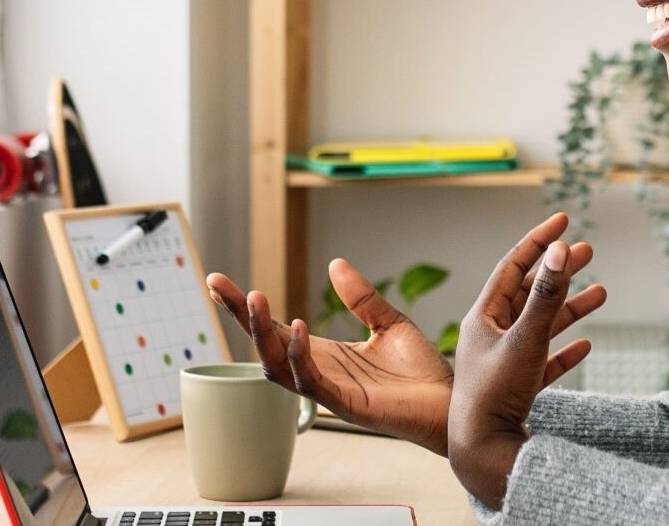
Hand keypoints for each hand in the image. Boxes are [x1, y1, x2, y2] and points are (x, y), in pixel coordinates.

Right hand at [206, 234, 600, 456]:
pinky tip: (297, 329)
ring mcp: (328, 390)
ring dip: (264, 333)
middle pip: (264, 346)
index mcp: (323, 353)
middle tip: (222, 286)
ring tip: (257, 299)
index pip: (274, 328)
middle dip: (241, 316)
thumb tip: (335, 263)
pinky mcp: (345, 404)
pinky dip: (300, 356)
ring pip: (278, 366)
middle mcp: (318, 372)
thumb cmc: (422, 373)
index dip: (245, 307)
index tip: (218, 281)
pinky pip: (312, 381)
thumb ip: (361, 297)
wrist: (450, 404)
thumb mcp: (389, 323)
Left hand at [449, 214, 604, 507]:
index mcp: (484, 317)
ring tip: (602, 292)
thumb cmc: (496, 394)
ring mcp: (503, 362)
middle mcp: (490, 335)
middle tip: (589, 249)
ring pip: (540, 325)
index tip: (563, 219)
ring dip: (569, 307)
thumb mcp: (526, 338)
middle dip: (559, 270)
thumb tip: (560, 248)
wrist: (484, 451)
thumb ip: (546, 296)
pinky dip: (565, 349)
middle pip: (528, 292)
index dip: (539, 240)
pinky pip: (544, 361)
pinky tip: (586, 344)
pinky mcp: (516, 389)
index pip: (513, 266)